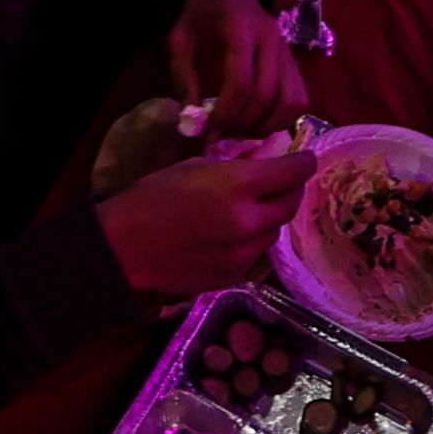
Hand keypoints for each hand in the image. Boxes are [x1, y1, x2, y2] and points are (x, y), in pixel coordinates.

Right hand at [101, 136, 318, 296]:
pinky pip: (256, 254)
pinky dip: (251, 242)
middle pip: (290, 204)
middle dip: (291, 190)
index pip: (292, 171)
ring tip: (250, 210)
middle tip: (282, 182)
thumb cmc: (153, 197)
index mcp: (239, 185)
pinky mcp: (235, 275)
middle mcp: (250, 220)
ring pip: (274, 232)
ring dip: (270, 218)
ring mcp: (244, 253)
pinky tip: (230, 235)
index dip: (304, 162)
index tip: (306, 158)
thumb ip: (236, 164)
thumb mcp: (195, 167)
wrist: (126, 248)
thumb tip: (265, 157)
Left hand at [171, 0, 307, 132]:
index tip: (208, 133)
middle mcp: (272, 38)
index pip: (241, 80)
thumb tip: (194, 124)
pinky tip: (256, 122)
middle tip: (220, 135)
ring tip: (239, 131)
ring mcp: (288, 51)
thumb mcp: (179, 42)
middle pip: (266, 95)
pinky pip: (299, 100)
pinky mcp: (295, 63)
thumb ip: (184, 80)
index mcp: (240, 27)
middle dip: (241, 124)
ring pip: (290, 102)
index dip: (226, 113)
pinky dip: (281, 120)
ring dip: (264, 126)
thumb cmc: (199, 17)